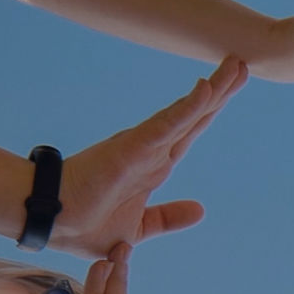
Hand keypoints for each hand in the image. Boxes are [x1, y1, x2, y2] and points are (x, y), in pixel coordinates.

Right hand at [52, 59, 247, 258]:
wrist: (51, 223)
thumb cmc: (83, 223)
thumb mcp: (138, 228)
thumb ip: (167, 217)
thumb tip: (200, 210)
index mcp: (154, 167)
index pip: (189, 132)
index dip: (211, 110)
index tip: (233, 86)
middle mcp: (152, 152)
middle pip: (194, 117)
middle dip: (220, 91)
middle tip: (242, 65)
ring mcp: (143, 148)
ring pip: (186, 114)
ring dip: (213, 90)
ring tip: (236, 66)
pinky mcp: (132, 148)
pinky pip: (166, 125)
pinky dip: (187, 108)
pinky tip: (207, 89)